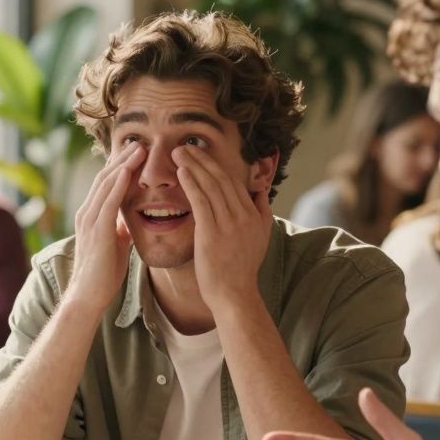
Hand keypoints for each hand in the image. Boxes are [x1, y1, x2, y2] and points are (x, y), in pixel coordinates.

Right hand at [65, 143, 144, 311]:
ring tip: (139, 149)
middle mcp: (87, 212)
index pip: (106, 182)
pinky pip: (108, 202)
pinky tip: (128, 171)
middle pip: (104, 176)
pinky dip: (118, 184)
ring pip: (106, 184)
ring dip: (123, 164)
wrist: (89, 295)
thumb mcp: (115, 243)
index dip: (120, 165)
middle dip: (123, 158)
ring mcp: (90, 220)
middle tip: (140, 142)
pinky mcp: (97, 231)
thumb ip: (119, 228)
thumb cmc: (103, 273)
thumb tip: (130, 219)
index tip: (137, 152)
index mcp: (91, 215)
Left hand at [171, 145, 270, 310]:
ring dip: (193, 166)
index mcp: (252, 214)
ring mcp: (228, 224)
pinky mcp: (212, 233)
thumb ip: (261, 211)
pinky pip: (201, 201)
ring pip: (210, 186)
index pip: (233, 182)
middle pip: (221, 179)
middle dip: (202, 159)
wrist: (235, 294)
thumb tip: (260, 190)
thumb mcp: (260, 237)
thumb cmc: (242, 269)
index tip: (200, 153)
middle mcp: (242, 215)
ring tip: (178, 152)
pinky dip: (192, 184)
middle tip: (185, 145)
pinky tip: (182, 172)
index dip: (215, 165)